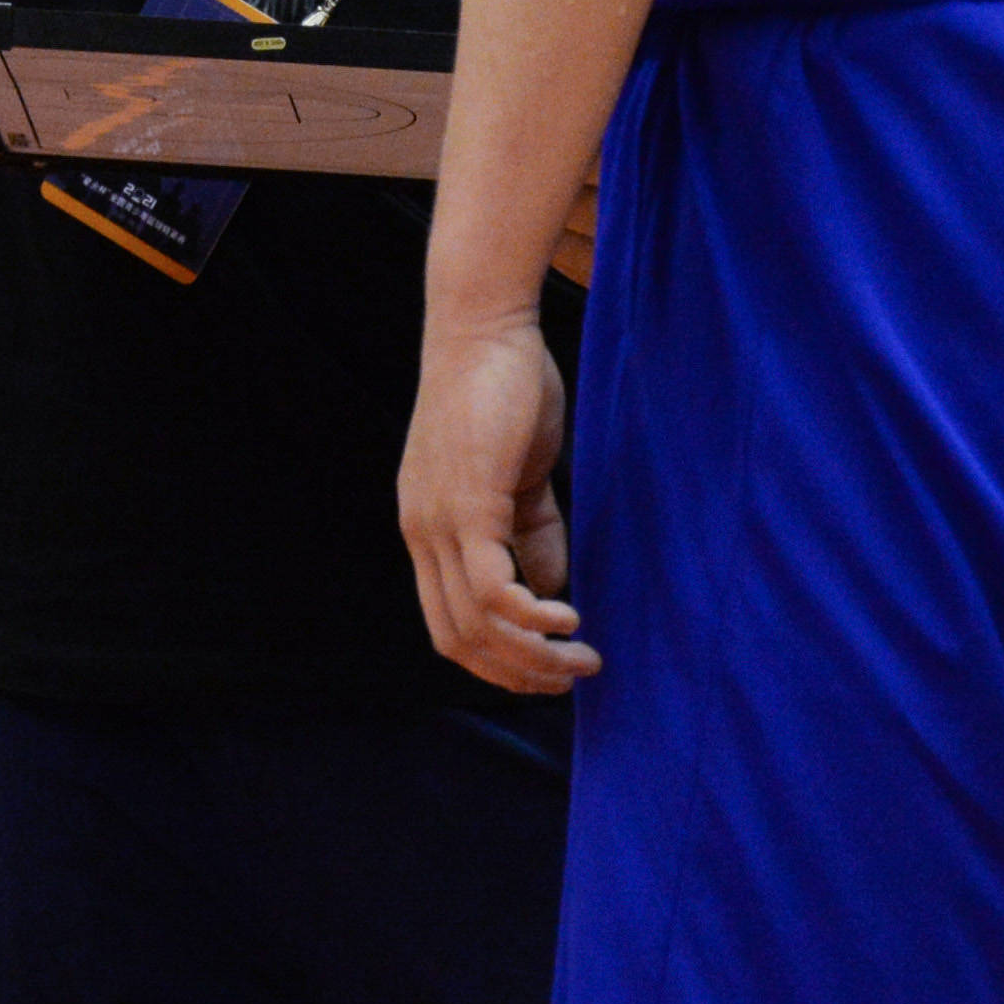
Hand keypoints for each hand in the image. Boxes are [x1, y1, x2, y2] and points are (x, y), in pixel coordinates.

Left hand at [399, 309, 599, 695]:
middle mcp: (421, 530)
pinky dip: (531, 619)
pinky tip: (567, 618)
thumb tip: (551, 596)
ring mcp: (438, 519)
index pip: (448, 625)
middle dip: (519, 674)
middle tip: (573, 677)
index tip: (549, 670)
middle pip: (458, 640)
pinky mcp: (468, 502)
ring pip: (477, 624)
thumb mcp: (519, 478)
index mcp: (427, 527)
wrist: (485, 326)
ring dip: (533, 657)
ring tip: (582, 657)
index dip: (499, 663)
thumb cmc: (505, 391)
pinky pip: (493, 589)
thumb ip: (532, 534)